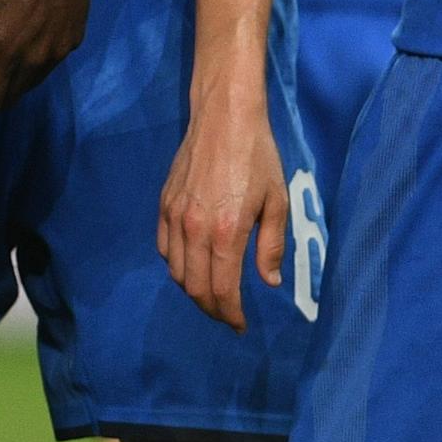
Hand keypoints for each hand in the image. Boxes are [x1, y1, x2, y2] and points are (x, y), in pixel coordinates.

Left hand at [0, 0, 98, 115]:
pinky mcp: (74, 42)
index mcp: (3, 51)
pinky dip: (33, 57)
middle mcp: (34, 61)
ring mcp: (58, 53)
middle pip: (7, 100)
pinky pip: (47, 65)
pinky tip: (30, 23)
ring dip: (12, 73)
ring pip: (28, 84)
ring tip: (7, 32)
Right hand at [157, 89, 286, 331]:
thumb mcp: (277, 201)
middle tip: (228, 315)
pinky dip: (176, 265)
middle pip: (195, 287)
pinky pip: (164, 247)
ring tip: (213, 293)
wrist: (224, 116)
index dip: (231, 315)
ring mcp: (175, 215)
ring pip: (176, 271)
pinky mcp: (165, 204)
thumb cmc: (257, 157)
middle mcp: (195, 228)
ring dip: (193, 289)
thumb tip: (268, 281)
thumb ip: (271, 246)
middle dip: (212, 309)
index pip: (222, 290)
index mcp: (227, 231)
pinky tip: (193, 264)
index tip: (241, 326)